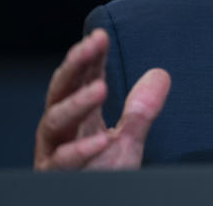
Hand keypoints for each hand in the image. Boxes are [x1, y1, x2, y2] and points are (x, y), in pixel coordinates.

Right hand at [34, 28, 170, 169]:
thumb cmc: (103, 177)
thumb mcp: (128, 141)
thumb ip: (141, 110)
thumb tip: (159, 74)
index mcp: (76, 117)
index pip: (79, 78)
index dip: (89, 56)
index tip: (101, 35)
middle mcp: (59, 131)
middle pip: (60, 90)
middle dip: (76, 65)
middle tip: (93, 43)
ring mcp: (53, 153)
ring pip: (54, 121)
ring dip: (77, 103)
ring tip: (101, 87)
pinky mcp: (54, 177)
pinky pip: (63, 162)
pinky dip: (82, 150)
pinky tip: (103, 139)